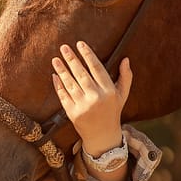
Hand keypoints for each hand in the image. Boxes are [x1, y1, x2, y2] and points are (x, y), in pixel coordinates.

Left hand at [51, 41, 131, 156]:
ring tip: (56, 59)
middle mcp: (96, 98)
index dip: (87, 55)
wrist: (103, 136)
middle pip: (81, 74)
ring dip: (62, 70)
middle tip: (64, 47)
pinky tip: (55, 75)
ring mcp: (83, 106)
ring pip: (70, 84)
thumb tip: (126, 59)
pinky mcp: (72, 113)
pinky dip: (58, 85)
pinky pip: (63, 96)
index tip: (80, 44)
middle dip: (72, 59)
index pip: (96, 68)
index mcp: (109, 91)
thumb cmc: (112, 111)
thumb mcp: (122, 95)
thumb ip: (126, 77)